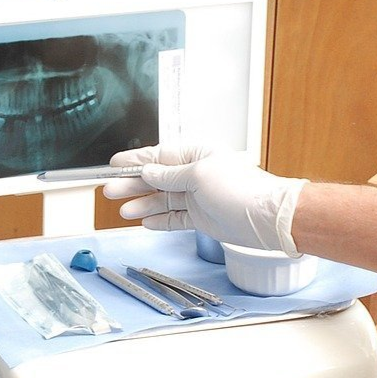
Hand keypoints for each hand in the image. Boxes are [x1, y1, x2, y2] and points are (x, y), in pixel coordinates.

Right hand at [104, 145, 308, 256]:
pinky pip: (175, 217)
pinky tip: (144, 222)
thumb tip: (148, 172)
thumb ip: (170, 175)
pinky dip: (160, 220)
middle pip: (157, 179)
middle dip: (133, 185)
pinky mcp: (203, 217)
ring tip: (123, 210)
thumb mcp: (198, 176)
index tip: (114, 166)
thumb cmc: (242, 191)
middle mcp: (196, 174)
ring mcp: (199, 197)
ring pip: (163, 200)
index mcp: (197, 155)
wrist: (267, 219)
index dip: (135, 162)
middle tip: (110, 191)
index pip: (158, 156)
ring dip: (143, 205)